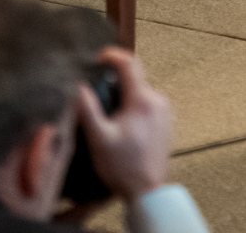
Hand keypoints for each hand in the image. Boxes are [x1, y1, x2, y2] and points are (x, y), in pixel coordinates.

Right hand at [71, 49, 175, 202]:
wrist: (148, 190)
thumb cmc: (124, 168)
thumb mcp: (99, 139)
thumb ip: (88, 110)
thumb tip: (78, 87)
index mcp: (142, 100)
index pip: (129, 63)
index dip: (111, 55)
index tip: (98, 57)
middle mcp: (157, 100)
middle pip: (134, 78)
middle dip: (115, 83)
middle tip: (98, 98)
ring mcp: (165, 111)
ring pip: (141, 92)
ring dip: (125, 98)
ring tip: (110, 119)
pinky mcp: (167, 121)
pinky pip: (148, 105)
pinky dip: (134, 108)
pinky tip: (124, 128)